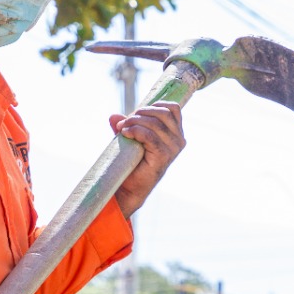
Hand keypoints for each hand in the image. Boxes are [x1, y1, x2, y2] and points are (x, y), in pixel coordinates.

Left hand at [109, 102, 184, 217]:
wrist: (130, 187)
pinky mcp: (163, 156)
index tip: (136, 112)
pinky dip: (135, 131)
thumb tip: (114, 116)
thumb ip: (126, 125)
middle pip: (163, 113)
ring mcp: (173, 149)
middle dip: (140, 113)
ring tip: (122, 129)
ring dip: (135, 122)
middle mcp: (178, 140)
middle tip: (124, 122)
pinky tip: (125, 134)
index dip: (154, 105)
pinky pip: (149, 136)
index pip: (173, 108)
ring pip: (154, 123)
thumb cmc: (132, 162)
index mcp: (176, 133)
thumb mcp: (130, 137)